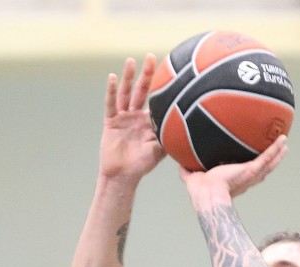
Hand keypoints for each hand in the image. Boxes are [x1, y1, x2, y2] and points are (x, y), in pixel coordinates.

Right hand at [99, 55, 165, 183]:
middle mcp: (136, 115)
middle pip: (142, 90)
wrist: (123, 176)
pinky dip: (111, 91)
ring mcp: (123, 117)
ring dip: (129, 77)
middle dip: (147, 74)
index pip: (156, 99)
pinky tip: (113, 78)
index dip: (161, 85)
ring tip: (131, 61)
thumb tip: (188, 128)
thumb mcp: (161, 150)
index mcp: (149, 121)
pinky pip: (111, 104)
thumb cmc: (143, 165)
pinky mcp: (111, 121)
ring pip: (126, 93)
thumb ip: (170, 137)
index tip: (170, 69)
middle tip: (152, 56)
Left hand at [180, 135, 287, 199]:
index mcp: (234, 182)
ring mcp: (250, 175)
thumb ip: (187, 171)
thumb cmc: (201, 191)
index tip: (256, 163)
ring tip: (284, 144)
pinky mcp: (250, 170)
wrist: (207, 194)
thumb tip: (180, 164)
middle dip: (271, 161)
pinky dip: (275, 148)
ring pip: (269, 163)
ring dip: (278, 154)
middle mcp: (246, 180)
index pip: (247, 174)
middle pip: (263, 169)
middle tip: (278, 151)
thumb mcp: (193, 176)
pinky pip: (266, 157)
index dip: (253, 169)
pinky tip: (282, 139)